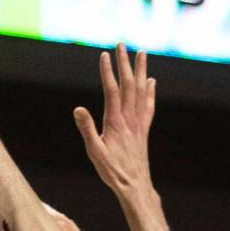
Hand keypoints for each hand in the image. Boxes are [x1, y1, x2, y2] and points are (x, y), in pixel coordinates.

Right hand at [73, 43, 156, 198]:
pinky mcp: (143, 130)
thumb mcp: (95, 152)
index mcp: (116, 122)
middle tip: (122, 44)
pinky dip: (149, 91)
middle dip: (125, 63)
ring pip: (141, 91)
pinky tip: (151, 82)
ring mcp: (139, 123)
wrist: (135, 186)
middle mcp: (130, 119)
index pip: (112, 91)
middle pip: (129, 85)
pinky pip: (148, 105)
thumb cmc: (112, 172)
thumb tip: (78, 109)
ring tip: (142, 53)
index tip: (104, 55)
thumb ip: (87, 129)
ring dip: (141, 70)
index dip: (108, 72)